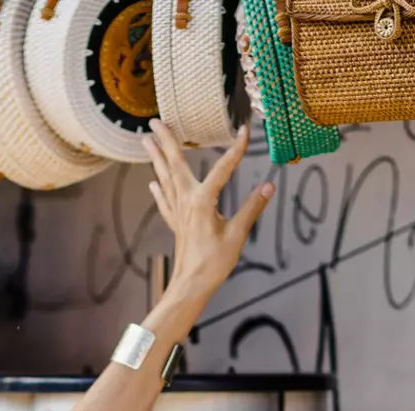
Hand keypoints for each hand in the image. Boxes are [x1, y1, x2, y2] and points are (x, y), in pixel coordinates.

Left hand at [144, 121, 272, 305]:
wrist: (190, 285)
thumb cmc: (214, 263)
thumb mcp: (237, 234)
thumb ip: (252, 208)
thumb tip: (268, 186)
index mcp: (202, 201)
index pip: (223, 168)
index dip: (236, 149)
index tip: (245, 130)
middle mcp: (186, 201)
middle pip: (174, 164)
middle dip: (166, 141)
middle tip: (154, 121)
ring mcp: (177, 212)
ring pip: (165, 178)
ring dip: (156, 158)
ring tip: (146, 140)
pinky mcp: (175, 224)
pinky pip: (164, 201)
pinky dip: (159, 189)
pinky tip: (153, 182)